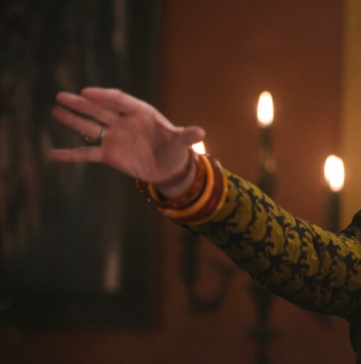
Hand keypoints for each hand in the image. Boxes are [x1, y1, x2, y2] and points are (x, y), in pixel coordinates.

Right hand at [48, 87, 205, 195]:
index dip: (104, 96)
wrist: (170, 168)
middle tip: (62, 96)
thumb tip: (201, 132)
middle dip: (82, 104)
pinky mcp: (109, 155)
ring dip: (74, 120)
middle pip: (100, 110)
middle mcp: (123, 122)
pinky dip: (71, 154)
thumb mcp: (181, 143)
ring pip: (90, 126)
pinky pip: (87, 153)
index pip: (119, 101)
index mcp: (140, 113)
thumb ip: (186, 136)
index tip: (88, 93)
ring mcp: (114, 137)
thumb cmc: (175, 149)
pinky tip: (53, 154)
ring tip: (56, 110)